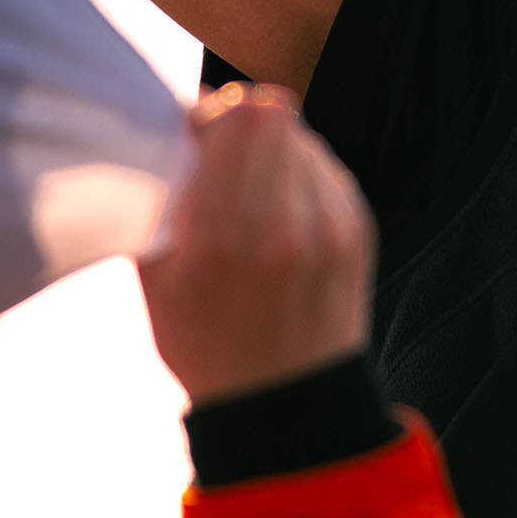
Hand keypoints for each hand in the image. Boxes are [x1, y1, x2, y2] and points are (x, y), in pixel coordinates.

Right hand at [138, 83, 371, 405]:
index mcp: (222, 237)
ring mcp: (331, 226)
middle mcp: (284, 225)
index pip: (238, 119)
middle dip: (242, 126)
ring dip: (274, 151)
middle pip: (274, 116)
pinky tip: (281, 214)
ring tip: (252, 195)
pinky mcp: (359, 228)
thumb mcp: (156, 278)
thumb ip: (165, 198)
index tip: (195, 136)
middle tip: (222, 157)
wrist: (286, 403)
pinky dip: (301, 177)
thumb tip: (184, 128)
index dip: (212, 114)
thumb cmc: (205, 340)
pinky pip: (327, 169)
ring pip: (303, 139)